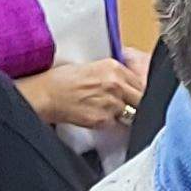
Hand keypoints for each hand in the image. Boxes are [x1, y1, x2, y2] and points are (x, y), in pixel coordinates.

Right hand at [18, 55, 147, 131]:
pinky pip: (115, 124)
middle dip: (136, 104)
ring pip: (130, 113)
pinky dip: (108, 123)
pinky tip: (96, 115)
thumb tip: (131, 82)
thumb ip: (116, 74)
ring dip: (122, 114)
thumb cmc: (64, 80)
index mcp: (114, 67)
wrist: (47, 95)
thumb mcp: (93, 66)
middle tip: (126, 106)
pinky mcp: (103, 119)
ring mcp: (110, 102)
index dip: (139, 90)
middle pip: (142, 98)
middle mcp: (115, 84)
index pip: (142, 82)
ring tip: (106, 109)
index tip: (136, 95)